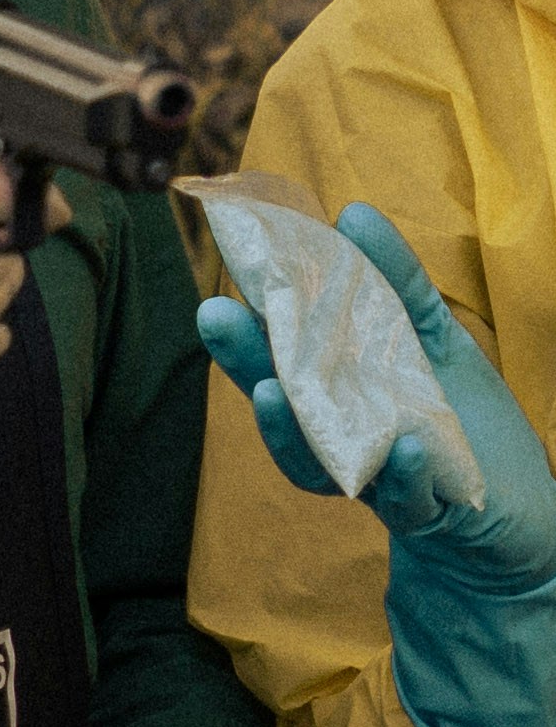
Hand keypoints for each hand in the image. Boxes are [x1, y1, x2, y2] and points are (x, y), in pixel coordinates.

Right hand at [198, 202, 555, 580]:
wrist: (511, 514)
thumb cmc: (464, 422)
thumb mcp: (435, 339)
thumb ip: (396, 282)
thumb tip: (351, 213)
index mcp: (336, 387)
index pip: (284, 348)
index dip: (254, 313)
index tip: (230, 262)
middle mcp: (341, 434)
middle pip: (283, 399)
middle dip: (247, 359)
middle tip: (215, 313)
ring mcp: (375, 477)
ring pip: (317, 462)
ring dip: (293, 430)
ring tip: (276, 389)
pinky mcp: (425, 513)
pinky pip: (404, 499)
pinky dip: (402, 476)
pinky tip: (406, 449)